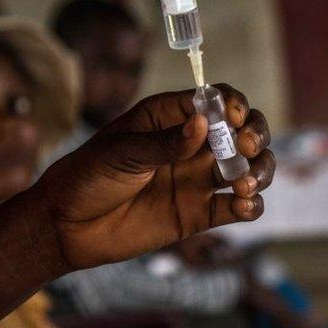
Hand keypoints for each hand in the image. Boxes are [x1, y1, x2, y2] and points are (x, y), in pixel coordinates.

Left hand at [35, 85, 273, 269]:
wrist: (66, 227)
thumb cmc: (87, 176)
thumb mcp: (121, 153)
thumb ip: (164, 143)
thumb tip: (203, 124)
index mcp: (172, 117)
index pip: (217, 100)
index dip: (234, 104)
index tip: (233, 119)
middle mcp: (193, 145)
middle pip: (244, 131)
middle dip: (256, 135)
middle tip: (247, 148)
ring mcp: (200, 179)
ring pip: (250, 168)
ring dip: (261, 171)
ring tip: (245, 184)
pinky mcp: (201, 214)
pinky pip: (239, 207)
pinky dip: (251, 206)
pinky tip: (243, 206)